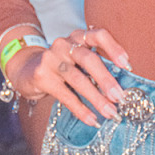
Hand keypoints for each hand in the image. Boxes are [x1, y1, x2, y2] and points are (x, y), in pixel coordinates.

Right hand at [6, 26, 129, 126]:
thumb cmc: (62, 67)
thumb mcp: (78, 60)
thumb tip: (122, 89)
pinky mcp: (42, 76)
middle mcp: (64, 44)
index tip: (127, 65)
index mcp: (78, 37)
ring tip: (110, 112)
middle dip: (106, 79)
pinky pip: (65, 95)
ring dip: (96, 98)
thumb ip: (97, 66)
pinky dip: (81, 109)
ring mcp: (51, 59)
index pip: (98, 35)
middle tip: (120, 97)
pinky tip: (92, 119)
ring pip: (78, 79)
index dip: (114, 48)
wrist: (27, 70)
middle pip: (89, 59)